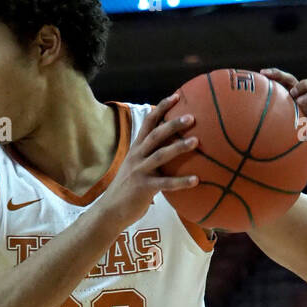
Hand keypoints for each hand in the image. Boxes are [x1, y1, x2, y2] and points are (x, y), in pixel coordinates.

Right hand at [99, 92, 199, 227]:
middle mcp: (137, 156)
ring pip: (161, 155)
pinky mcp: (144, 188)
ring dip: (179, 147)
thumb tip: (170, 149)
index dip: (162, 107)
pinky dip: (181, 182)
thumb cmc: (127, 189)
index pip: (149, 122)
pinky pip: (166, 183)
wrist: (110, 211)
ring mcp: (140, 171)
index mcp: (136, 148)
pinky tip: (196, 180)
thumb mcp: (135, 167)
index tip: (177, 96)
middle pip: (156, 134)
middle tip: (192, 117)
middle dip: (173, 124)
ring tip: (196, 141)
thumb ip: (149, 157)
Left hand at [260, 69, 306, 180]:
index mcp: (304, 103)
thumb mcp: (279, 134)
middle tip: (293, 94)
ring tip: (301, 104)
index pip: (294, 81)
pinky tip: (305, 133)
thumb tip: (233, 126)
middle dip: (306, 83)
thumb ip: (265, 127)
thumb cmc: (295, 146)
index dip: (280, 75)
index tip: (263, 74)